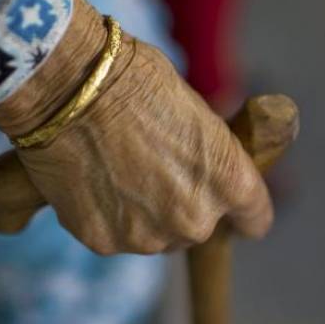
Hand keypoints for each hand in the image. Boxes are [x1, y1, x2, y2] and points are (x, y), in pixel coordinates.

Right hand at [0, 0, 271, 254]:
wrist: (70, 89)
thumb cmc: (136, 81)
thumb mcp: (193, 112)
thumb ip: (204, 156)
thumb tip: (194, 170)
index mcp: (229, 183)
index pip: (255, 219)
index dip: (242, 213)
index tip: (231, 208)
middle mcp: (195, 221)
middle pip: (196, 228)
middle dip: (179, 205)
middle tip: (150, 168)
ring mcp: (148, 237)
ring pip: (152, 235)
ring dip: (140, 213)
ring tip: (114, 170)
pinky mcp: (104, 242)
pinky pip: (112, 235)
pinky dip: (103, 215)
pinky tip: (90, 179)